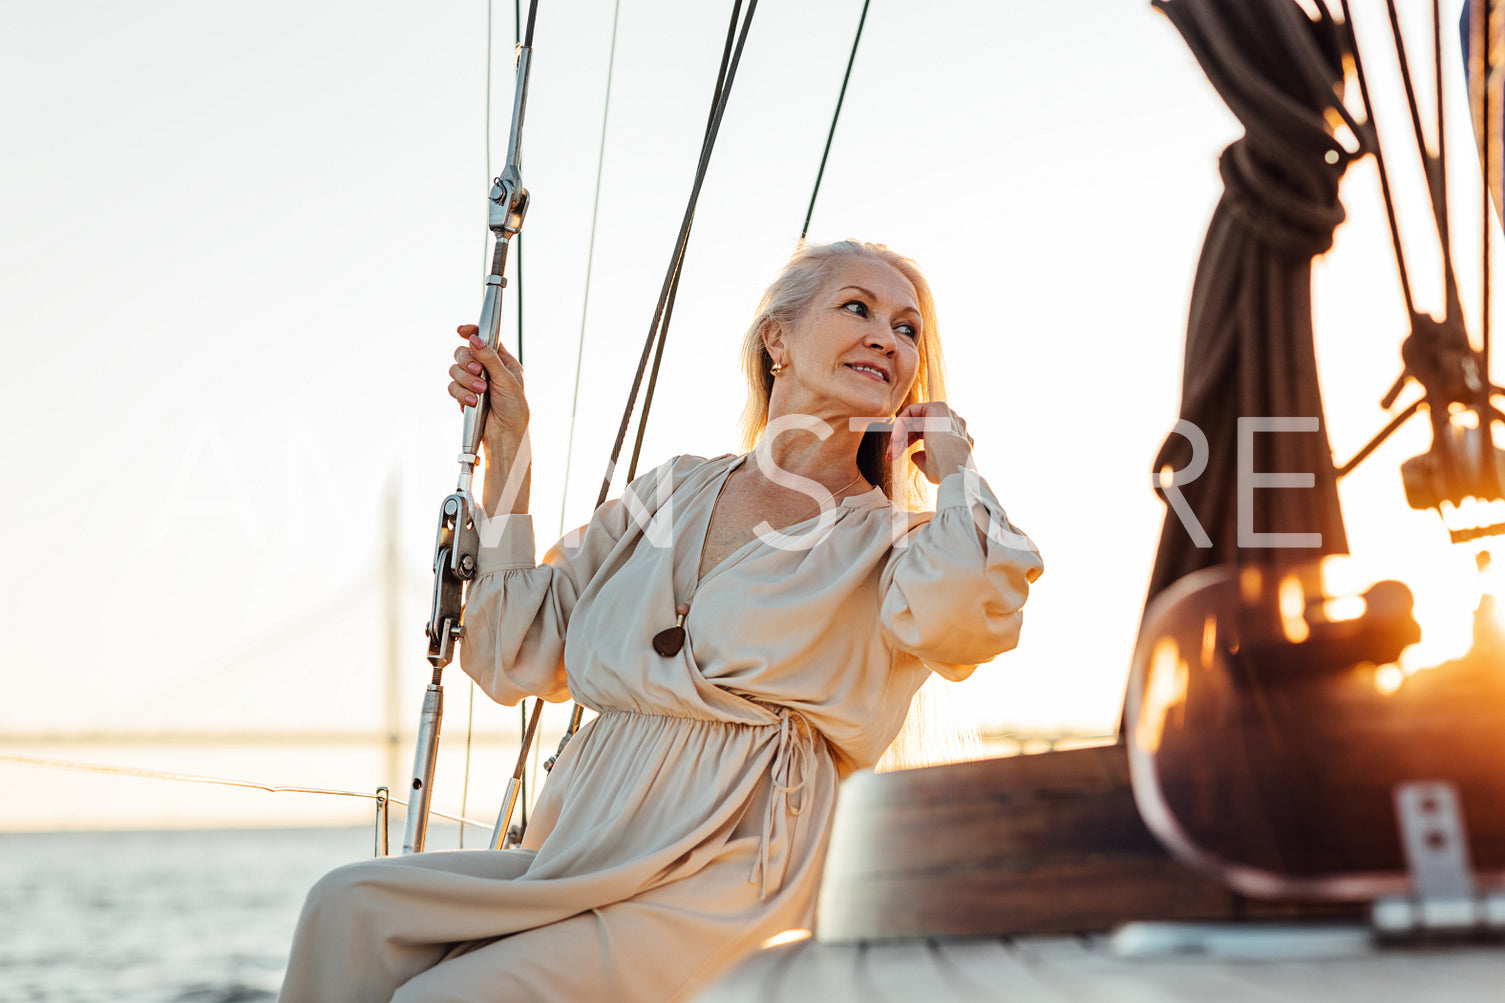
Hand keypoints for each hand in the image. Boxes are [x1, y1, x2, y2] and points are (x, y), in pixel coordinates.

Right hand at [448, 324, 528, 452]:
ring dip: (466, 380)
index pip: (483, 339)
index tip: (462, 331)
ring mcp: (473, 381)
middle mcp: (485, 368)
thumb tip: (475, 339)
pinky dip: (461, 394)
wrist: (505, 434)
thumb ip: (490, 359)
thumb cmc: (514, 408)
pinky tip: (472, 402)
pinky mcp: (464, 395)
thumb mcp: (507, 380)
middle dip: (467, 361)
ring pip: (455, 370)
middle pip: (463, 352)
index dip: (472, 332)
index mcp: (501, 361)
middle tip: (478, 372)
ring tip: (481, 392)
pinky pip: (452, 387)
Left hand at [887, 402, 973, 484]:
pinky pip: (911, 411)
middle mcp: (951, 422)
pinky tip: (895, 439)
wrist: (953, 465)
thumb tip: (915, 456)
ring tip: (891, 451)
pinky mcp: (936, 407)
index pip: (924, 433)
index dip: (907, 443)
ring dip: (899, 435)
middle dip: (900, 440)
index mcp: (953, 436)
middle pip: (916, 426)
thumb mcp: (931, 466)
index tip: (895, 456)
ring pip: (913, 419)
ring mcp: (945, 413)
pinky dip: (900, 424)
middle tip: (890, 455)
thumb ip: (923, 458)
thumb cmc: (944, 470)